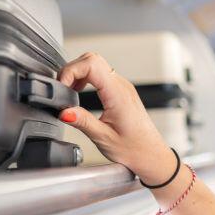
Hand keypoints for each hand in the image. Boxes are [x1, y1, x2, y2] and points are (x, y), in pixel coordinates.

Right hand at [57, 52, 176, 182]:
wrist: (152, 156)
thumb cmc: (134, 149)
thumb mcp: (103, 138)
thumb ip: (82, 121)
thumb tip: (63, 111)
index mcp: (118, 94)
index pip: (91, 64)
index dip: (71, 71)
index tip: (62, 86)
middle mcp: (122, 86)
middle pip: (92, 59)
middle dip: (72, 69)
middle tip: (62, 88)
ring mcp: (123, 86)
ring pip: (96, 64)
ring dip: (78, 73)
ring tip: (68, 91)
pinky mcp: (121, 91)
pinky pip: (101, 74)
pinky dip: (85, 78)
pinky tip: (79, 92)